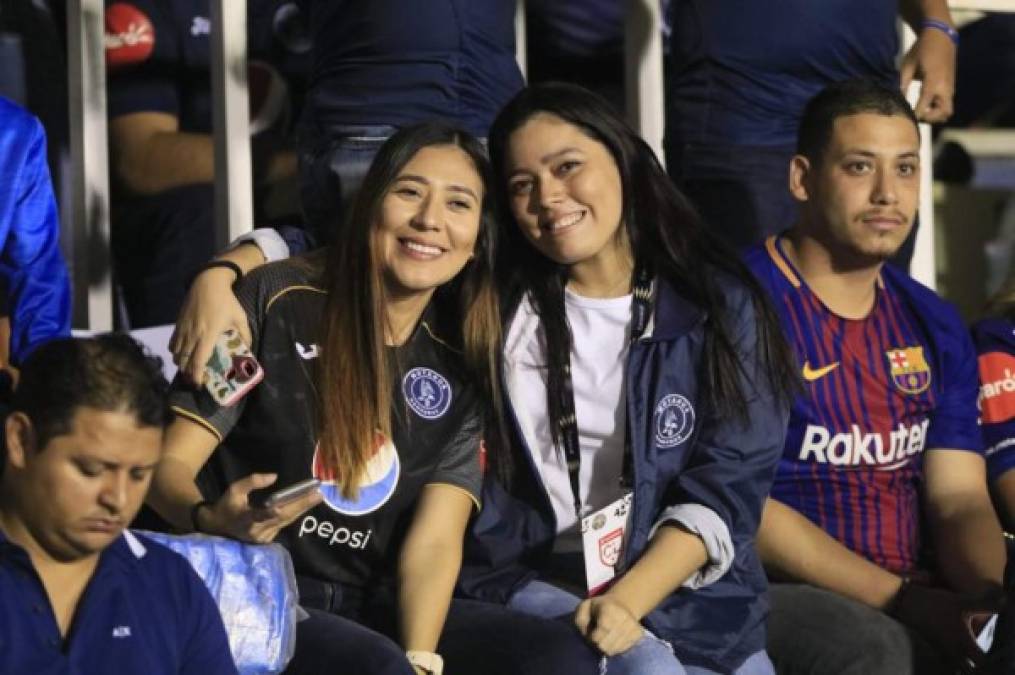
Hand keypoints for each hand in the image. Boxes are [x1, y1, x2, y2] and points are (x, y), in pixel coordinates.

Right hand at [169, 267, 250, 385]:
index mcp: (208, 335)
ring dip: (181, 365)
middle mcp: (192, 335)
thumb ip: (245, 335)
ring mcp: (183, 329)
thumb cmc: (227, 301)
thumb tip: (248, 350)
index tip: (199, 385)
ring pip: (176, 354)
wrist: (208, 283)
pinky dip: (176, 353)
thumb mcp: (240, 318)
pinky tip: (183, 354)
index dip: (196, 376)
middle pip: (184, 362)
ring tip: (190, 369)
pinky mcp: (178, 324)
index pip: (198, 362)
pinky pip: (172, 344)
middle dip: (188, 374)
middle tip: (196, 380)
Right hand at [200, 473, 322, 543]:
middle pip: (281, 517)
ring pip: (286, 521)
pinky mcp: (268, 539)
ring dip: (302, 508)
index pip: (257, 516)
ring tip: (316, 497)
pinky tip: (306, 503)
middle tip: (317, 495)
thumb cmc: (228, 505)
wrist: (219, 527)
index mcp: (244, 519)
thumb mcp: (234, 490)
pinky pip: (284, 523)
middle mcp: (256, 531)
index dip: (268, 513)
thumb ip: (252, 482)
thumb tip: (274, 477)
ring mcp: (263, 537)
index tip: (278, 508)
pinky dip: (295, 512)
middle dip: (300, 505)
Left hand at [574, 595, 644, 656]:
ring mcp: (634, 627)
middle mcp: (624, 618)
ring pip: (613, 651)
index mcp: (609, 610)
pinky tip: (615, 638)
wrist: (622, 604)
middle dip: (598, 644)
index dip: (591, 638)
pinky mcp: (639, 634)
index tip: (590, 632)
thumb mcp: (584, 607)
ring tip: (606, 636)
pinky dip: (616, 647)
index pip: (597, 638)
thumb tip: (586, 635)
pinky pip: (622, 650)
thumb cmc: (599, 607)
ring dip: (606, 646)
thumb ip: (580, 620)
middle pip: (605, 647)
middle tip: (598, 635)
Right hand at [891, 582, 1002, 672]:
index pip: (984, 664)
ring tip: (977, 663)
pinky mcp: (933, 651)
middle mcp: (954, 654)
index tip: (1004, 660)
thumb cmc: (935, 604)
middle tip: (993, 664)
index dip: (997, 664)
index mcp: (964, 644)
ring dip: (969, 669)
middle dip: (982, 669)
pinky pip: (949, 665)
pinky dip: (957, 665)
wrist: (904, 602)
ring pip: (959, 670)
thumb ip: (985, 604)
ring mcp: (942, 654)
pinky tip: (961, 658)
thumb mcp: (961, 602)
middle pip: (972, 672)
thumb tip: (1007, 602)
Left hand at [899, 27, 956, 123]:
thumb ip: (902, 84)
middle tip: (914, 116)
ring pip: (947, 111)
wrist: (941, 36)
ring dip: (934, 116)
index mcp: (933, 82)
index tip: (903, 116)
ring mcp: (950, 88)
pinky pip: (947, 105)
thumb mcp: (907, 65)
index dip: (913, 115)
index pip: (923, 107)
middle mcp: (945, 88)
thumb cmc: (921, 50)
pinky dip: (937, 110)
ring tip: (919, 112)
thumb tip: (894, 101)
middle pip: (942, 114)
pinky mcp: (951, 87)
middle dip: (929, 119)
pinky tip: (924, 106)